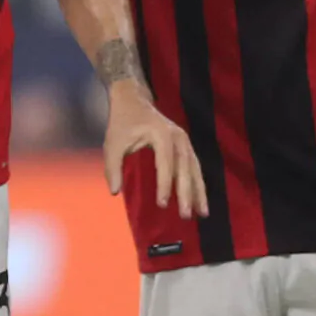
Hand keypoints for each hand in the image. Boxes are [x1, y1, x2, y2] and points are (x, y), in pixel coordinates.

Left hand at [104, 83, 207, 217]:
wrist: (134, 100)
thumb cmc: (122, 123)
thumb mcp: (112, 143)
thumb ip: (112, 167)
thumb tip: (115, 192)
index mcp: (161, 134)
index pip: (165, 163)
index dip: (165, 185)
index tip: (163, 204)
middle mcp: (178, 137)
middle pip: (185, 168)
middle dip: (187, 193)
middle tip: (186, 215)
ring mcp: (185, 140)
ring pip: (195, 169)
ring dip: (199, 191)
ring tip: (203, 213)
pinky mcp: (186, 145)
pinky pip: (195, 166)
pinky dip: (198, 184)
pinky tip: (200, 200)